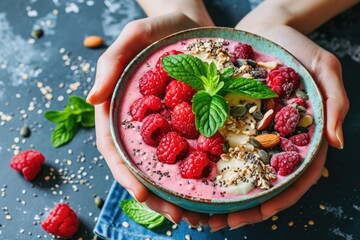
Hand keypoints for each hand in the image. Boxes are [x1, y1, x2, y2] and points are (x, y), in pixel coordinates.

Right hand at [87, 12, 209, 225]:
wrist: (189, 23)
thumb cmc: (159, 27)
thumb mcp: (135, 36)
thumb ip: (111, 62)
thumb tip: (91, 97)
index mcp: (121, 108)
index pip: (116, 148)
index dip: (127, 173)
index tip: (143, 194)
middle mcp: (142, 122)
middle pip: (142, 165)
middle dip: (156, 194)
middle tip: (178, 217)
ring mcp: (166, 124)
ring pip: (167, 165)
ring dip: (177, 192)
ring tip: (196, 215)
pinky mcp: (188, 121)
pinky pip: (191, 150)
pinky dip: (198, 172)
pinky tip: (212, 187)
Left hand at [208, 23, 348, 230]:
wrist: (264, 28)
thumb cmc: (296, 47)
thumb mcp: (323, 68)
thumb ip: (334, 102)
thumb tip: (336, 144)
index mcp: (298, 136)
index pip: (294, 177)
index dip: (277, 199)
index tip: (255, 215)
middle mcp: (272, 139)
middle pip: (262, 183)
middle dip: (243, 207)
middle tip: (218, 223)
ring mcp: (250, 132)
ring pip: (238, 171)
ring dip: (222, 195)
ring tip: (201, 213)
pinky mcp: (230, 120)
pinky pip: (220, 146)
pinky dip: (209, 166)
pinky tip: (193, 177)